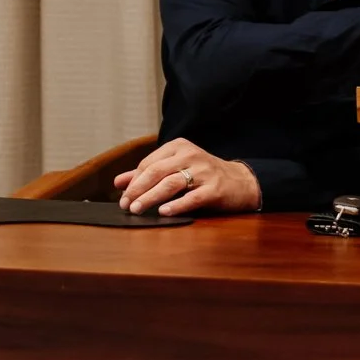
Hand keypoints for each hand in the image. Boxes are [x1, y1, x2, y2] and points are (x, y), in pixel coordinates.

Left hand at [114, 138, 261, 215]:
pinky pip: (192, 197)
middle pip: (157, 172)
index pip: (149, 163)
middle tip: (126, 204)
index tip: (123, 196)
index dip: (134, 181)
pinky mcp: (214, 188)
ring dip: (151, 197)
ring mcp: (204, 171)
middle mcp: (190, 155)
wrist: (241, 182)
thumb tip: (118, 182)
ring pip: (171, 183)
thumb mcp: (176, 168)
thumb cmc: (204, 175)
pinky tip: (164, 211)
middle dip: (138, 189)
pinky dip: (176, 205)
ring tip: (137, 209)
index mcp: (179, 147)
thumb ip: (147, 174)